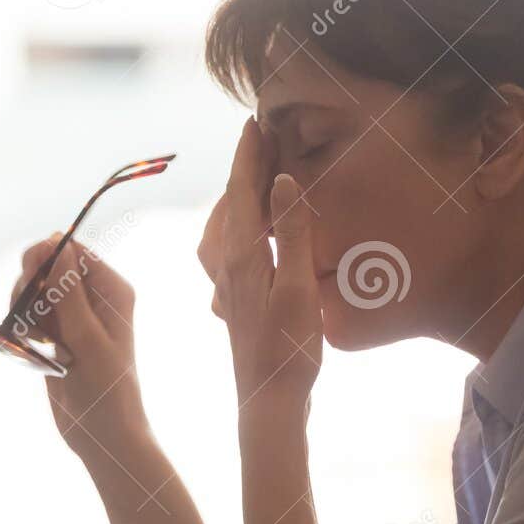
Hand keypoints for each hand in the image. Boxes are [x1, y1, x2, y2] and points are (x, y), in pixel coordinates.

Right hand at [10, 235, 149, 462]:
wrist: (104, 434)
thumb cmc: (107, 389)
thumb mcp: (87, 338)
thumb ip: (69, 292)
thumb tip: (57, 245)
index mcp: (112, 291)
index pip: (74, 252)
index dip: (46, 258)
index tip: (30, 279)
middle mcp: (93, 299)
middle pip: (47, 269)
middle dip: (31, 288)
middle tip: (33, 319)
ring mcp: (72, 318)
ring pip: (33, 294)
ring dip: (25, 312)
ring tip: (38, 343)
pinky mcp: (55, 337)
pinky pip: (29, 318)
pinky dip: (23, 331)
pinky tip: (33, 351)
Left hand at [198, 118, 322, 416]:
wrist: (267, 403)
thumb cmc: (288, 351)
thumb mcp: (298, 288)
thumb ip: (293, 233)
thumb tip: (282, 179)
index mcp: (242, 255)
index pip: (243, 190)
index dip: (249, 154)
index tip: (254, 121)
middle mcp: (227, 265)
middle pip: (231, 204)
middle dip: (244, 169)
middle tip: (260, 139)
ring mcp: (228, 285)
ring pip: (224, 228)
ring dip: (239, 198)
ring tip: (256, 180)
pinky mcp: (234, 302)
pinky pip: (227, 250)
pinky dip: (238, 229)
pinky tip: (249, 238)